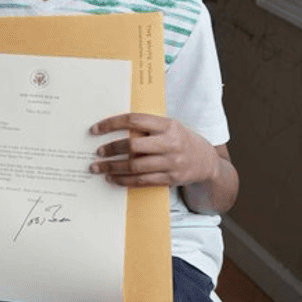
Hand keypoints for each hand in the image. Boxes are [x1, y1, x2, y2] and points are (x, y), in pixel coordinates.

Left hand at [88, 113, 218, 186]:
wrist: (206, 161)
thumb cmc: (180, 140)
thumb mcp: (168, 127)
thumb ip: (147, 127)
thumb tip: (113, 127)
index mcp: (167, 125)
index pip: (134, 120)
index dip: (112, 124)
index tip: (95, 129)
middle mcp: (170, 143)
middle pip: (133, 146)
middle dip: (111, 149)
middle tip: (98, 152)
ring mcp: (171, 162)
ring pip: (135, 166)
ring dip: (113, 168)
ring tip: (98, 168)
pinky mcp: (170, 179)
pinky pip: (142, 181)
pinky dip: (124, 180)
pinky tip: (112, 178)